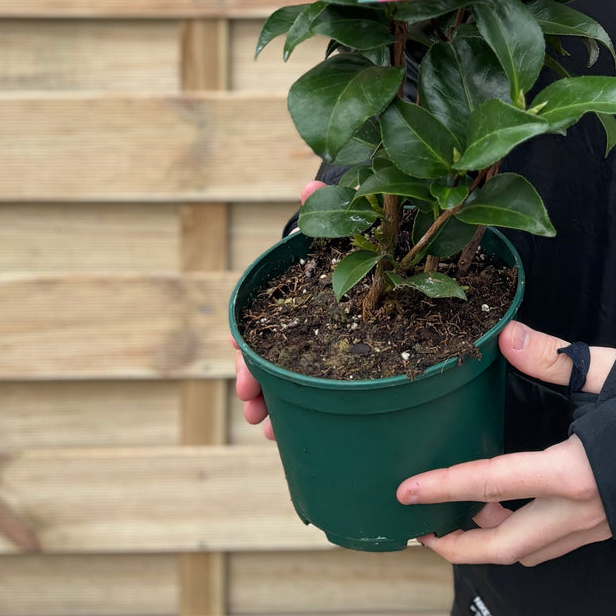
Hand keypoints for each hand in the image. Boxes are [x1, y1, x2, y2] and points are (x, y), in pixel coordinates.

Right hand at [231, 178, 325, 440]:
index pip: (257, 324)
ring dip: (272, 403)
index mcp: (289, 292)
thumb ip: (321, 203)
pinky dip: (297, 404)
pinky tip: (289, 428)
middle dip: (255, 386)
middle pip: (264, 356)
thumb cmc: (347, 226)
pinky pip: (312, 381)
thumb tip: (311, 184)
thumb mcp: (337, 217)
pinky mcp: (340, 349)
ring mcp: (314, 336)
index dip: (247, 352)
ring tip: (269, 430)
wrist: (371, 233)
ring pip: (284, 375)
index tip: (244, 376)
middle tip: (254, 411)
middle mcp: (295, 317)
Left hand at [398, 320, 615, 566]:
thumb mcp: (607, 370)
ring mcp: (595, 525)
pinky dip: (521, 537)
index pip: (494, 483)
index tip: (405, 492)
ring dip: (489, 543)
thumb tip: (508, 336)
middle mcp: (580, 510)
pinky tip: (511, 511)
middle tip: (422, 533)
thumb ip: (553, 357)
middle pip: (504, 547)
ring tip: (462, 518)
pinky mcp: (607, 525)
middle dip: (457, 547)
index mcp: (574, 471)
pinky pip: (551, 545)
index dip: (444, 488)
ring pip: (528, 552)